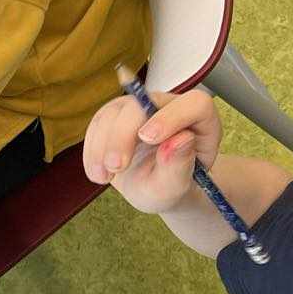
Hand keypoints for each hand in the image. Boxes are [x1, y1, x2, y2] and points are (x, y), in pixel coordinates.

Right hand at [82, 85, 221, 212]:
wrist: (153, 188)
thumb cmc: (170, 186)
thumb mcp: (175, 187)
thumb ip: (179, 166)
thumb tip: (179, 140)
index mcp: (199, 120)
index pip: (192, 105)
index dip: (171, 117)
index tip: (148, 139)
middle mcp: (168, 107)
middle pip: (141, 105)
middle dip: (122, 135)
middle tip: (115, 167)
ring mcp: (138, 108)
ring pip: (113, 113)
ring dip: (102, 146)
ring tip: (103, 177)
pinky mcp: (114, 116)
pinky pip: (96, 125)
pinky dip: (93, 150)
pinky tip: (98, 172)